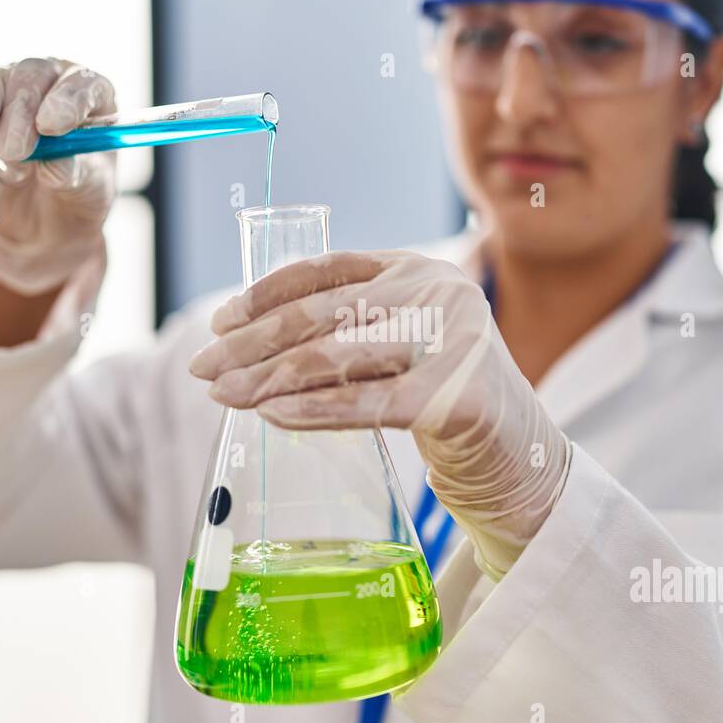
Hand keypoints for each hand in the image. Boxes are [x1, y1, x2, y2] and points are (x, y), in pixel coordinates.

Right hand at [0, 57, 117, 294]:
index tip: (52, 126)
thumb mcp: (90, 191)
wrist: (44, 222)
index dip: (68, 100)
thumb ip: (76, 173)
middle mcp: (49, 85)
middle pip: (31, 76)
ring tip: (2, 159)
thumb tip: (53, 162)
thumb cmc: (78, 195)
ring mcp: (8, 96)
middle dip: (20, 113)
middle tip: (16, 151)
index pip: (84, 83)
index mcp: (90, 98)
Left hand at [188, 250, 571, 578]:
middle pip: (322, 313)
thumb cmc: (443, 397)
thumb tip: (247, 340)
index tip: (218, 322)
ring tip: (222, 395)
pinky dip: (311, 410)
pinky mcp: (456, 398)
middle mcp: (437, 292)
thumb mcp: (398, 344)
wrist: (519, 454)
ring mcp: (451, 342)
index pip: (326, 270)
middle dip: (251, 342)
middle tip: (203, 367)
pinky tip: (271, 416)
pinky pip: (366, 403)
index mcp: (417, 268)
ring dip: (266, 378)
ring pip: (336, 356)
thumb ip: (347, 328)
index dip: (264, 293)